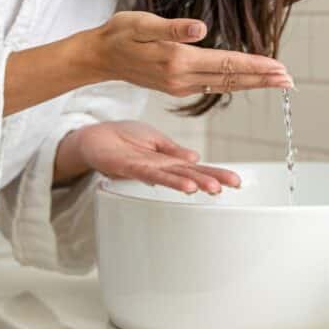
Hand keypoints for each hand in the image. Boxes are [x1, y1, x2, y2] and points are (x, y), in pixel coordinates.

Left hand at [73, 120, 240, 193]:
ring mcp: (145, 168)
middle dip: (212, 179)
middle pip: (189, 172)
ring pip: (173, 176)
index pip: (196, 166)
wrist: (92, 139)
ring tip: (211, 189)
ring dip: (193, 183)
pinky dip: (168, 179)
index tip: (236, 180)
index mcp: (168, 159)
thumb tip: (197, 158)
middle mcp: (159, 167)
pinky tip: (183, 185)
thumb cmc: (123, 139)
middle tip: (233, 185)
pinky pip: (150, 173)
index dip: (216, 172)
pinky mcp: (128, 165)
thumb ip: (174, 151)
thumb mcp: (154, 140)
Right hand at [87, 12, 292, 96]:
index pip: (226, 64)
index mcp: (178, 61)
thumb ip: (172, 27)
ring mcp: (179, 86)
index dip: (255, 66)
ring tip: (277, 81)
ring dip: (253, 83)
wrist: (98, 56)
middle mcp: (182, 79)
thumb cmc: (119, 34)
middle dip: (263, 80)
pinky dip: (234, 82)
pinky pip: (213, 85)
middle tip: (290, 80)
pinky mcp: (176, 86)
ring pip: (224, 84)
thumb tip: (202, 28)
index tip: (279, 68)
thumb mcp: (141, 23)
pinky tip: (247, 79)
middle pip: (231, 79)